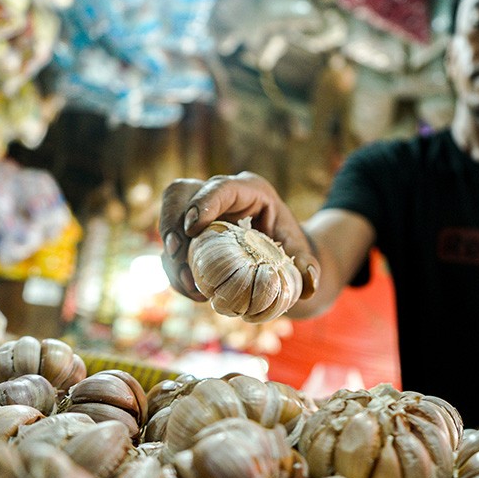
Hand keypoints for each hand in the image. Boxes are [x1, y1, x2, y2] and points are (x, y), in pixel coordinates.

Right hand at [158, 172, 319, 301]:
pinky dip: (175, 269)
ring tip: (188, 283)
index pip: (220, 187)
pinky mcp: (189, 235)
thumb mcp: (302, 252)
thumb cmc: (292, 248)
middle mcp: (220, 197)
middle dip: (171, 221)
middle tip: (175, 252)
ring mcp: (200, 214)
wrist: (281, 258)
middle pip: (180, 193)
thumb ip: (307, 263)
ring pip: (170, 220)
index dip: (203, 203)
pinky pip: (171, 247)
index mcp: (250, 190)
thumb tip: (309, 278)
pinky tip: (191, 290)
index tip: (193, 227)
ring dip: (172, 254)